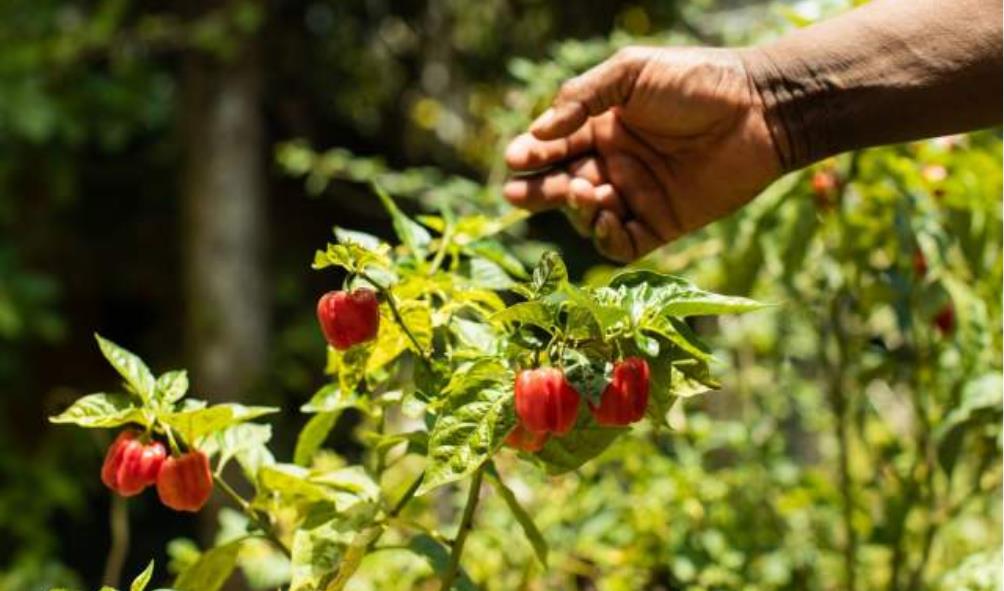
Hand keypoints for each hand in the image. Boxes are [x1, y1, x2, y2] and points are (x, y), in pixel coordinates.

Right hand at [504, 46, 781, 261]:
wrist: (759, 110)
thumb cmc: (696, 81)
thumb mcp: (632, 73)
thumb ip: (583, 97)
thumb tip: (540, 130)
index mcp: (603, 127)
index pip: (555, 146)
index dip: (531, 153)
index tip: (514, 158)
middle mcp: (614, 164)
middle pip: (562, 185)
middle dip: (537, 191)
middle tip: (517, 193)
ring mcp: (636, 196)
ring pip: (586, 216)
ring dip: (574, 208)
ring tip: (582, 191)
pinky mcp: (661, 224)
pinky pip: (621, 243)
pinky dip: (606, 237)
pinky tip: (605, 216)